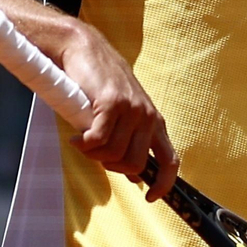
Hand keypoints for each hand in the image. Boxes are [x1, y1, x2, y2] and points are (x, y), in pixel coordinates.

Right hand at [56, 22, 179, 200]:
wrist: (84, 48)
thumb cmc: (99, 84)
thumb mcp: (122, 115)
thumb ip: (130, 143)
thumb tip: (135, 177)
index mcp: (154, 121)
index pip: (170, 160)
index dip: (164, 183)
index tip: (150, 197)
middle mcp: (147, 116)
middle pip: (134, 165)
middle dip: (111, 166)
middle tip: (95, 154)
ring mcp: (132, 109)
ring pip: (114, 155)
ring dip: (94, 154)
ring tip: (83, 140)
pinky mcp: (112, 103)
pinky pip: (98, 140)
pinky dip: (84, 145)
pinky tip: (77, 137)